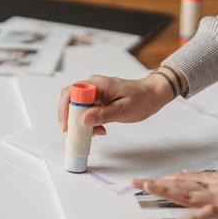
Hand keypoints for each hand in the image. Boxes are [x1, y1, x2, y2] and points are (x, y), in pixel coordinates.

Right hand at [58, 74, 173, 134]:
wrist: (152, 95)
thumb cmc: (142, 98)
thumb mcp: (124, 109)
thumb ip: (103, 115)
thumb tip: (83, 120)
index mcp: (97, 84)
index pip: (70, 93)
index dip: (65, 110)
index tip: (68, 127)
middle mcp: (93, 86)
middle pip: (70, 101)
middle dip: (72, 119)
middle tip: (80, 134)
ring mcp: (95, 93)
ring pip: (78, 108)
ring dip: (82, 123)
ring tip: (96, 132)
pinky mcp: (99, 100)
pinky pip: (87, 111)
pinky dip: (90, 122)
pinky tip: (100, 128)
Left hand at [133, 162, 217, 218]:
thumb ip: (211, 178)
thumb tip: (192, 173)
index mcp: (214, 180)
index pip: (184, 178)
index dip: (165, 179)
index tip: (150, 180)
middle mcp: (212, 186)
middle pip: (180, 184)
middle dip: (158, 184)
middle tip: (137, 182)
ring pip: (188, 193)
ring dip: (167, 191)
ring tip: (149, 189)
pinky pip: (208, 214)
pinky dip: (193, 218)